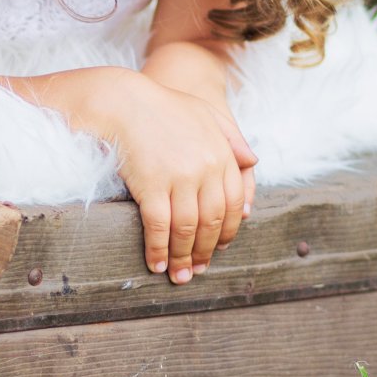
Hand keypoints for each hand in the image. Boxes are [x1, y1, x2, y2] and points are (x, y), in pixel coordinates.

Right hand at [98, 73, 256, 284]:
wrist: (123, 100)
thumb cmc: (162, 104)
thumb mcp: (205, 112)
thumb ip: (231, 136)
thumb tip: (253, 162)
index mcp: (222, 154)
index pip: (233, 204)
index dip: (227, 232)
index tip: (219, 249)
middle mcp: (206, 169)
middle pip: (212, 221)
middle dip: (206, 251)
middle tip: (199, 270)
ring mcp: (180, 178)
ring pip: (187, 229)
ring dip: (183, 258)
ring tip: (179, 276)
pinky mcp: (152, 185)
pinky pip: (160, 226)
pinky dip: (159, 249)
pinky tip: (155, 264)